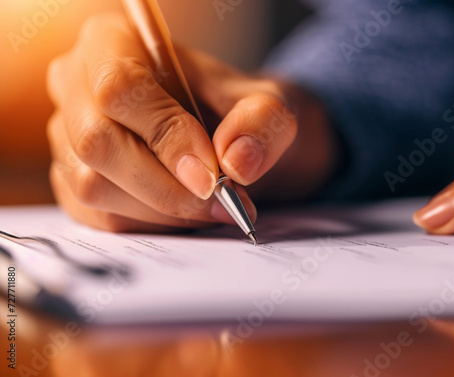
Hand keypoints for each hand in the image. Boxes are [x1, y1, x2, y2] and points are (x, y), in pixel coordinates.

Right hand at [47, 13, 337, 231]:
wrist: (229, 137)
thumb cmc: (237, 111)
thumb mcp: (267, 104)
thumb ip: (261, 123)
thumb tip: (236, 162)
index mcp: (112, 41)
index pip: (120, 88)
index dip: (166, 137)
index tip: (211, 175)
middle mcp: (77, 85)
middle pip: (98, 143)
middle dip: (166, 186)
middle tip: (219, 203)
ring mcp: (67, 135)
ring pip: (92, 186)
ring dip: (160, 210)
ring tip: (208, 208)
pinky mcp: (73, 178)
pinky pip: (98, 215)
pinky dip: (148, 224)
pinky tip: (183, 213)